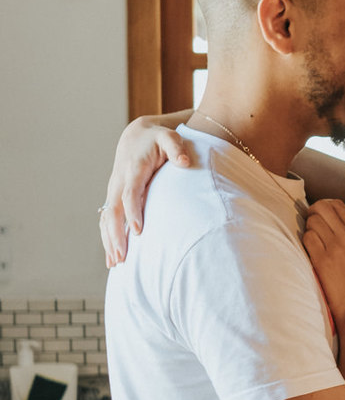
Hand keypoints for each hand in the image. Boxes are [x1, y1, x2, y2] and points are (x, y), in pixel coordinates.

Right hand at [101, 119, 191, 266]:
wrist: (138, 136)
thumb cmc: (158, 139)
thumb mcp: (170, 138)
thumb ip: (176, 149)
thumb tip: (184, 162)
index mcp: (133, 170)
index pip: (130, 194)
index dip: (133, 212)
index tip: (139, 232)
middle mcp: (119, 181)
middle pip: (113, 211)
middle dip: (116, 234)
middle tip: (122, 257)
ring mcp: (114, 190)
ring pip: (107, 218)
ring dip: (109, 240)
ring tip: (115, 263)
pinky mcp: (113, 197)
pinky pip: (106, 219)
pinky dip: (107, 238)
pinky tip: (111, 258)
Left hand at [303, 199, 344, 325]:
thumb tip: (324, 218)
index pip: (336, 204)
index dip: (323, 205)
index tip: (318, 214)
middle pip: (321, 207)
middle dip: (312, 214)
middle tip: (310, 226)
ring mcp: (335, 247)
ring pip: (312, 222)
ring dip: (308, 230)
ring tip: (313, 243)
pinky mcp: (322, 260)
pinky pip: (307, 238)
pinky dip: (305, 243)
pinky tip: (311, 253)